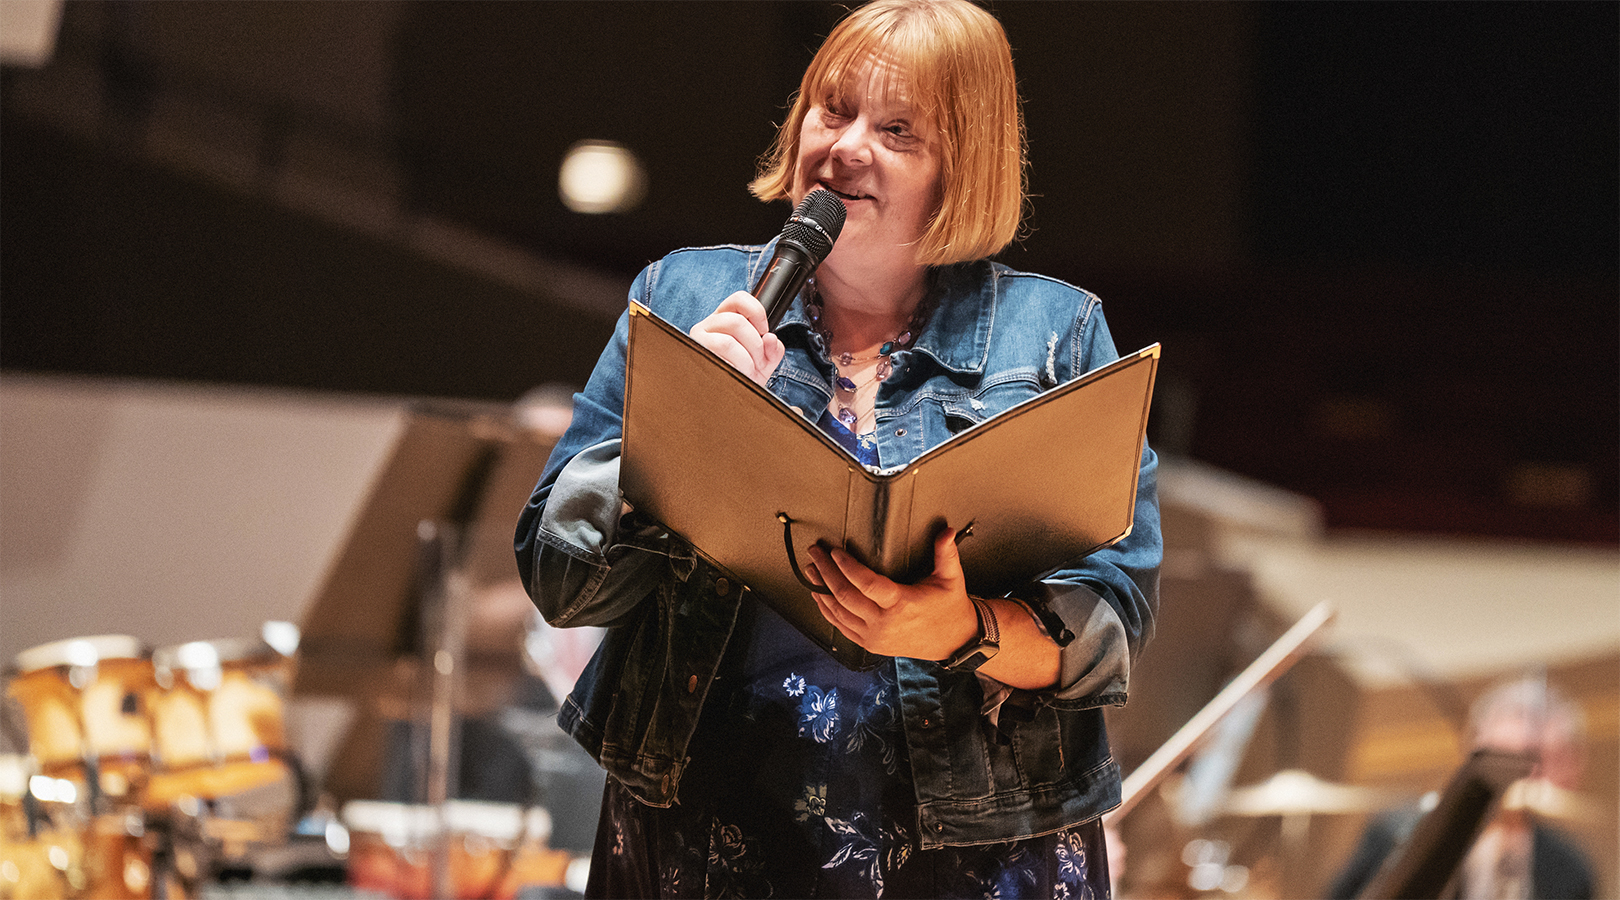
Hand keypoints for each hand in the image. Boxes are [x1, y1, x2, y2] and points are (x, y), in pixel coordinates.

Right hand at [688, 291, 784, 386]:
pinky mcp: (695, 356)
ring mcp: (699, 340)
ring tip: (748, 371)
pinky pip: (718, 358)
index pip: (739, 299)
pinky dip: (734, 368)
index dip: (757, 312)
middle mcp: (709, 324)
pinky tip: (736, 376)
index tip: (765, 332)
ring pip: (727, 341)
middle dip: (755, 344)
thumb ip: (773, 348)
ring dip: (746, 360)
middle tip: (759, 361)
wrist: (728, 401)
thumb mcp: (764, 361)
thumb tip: (770, 338)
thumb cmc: (744, 376)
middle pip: (736, 321)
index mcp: (726, 318)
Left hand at [805, 527, 977, 660]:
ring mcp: (875, 636)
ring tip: (811, 571)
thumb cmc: (950, 609)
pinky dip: (827, 611)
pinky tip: (819, 597)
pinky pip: (841, 627)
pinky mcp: (870, 644)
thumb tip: (948, 531)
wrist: (954, 641)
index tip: (835, 552)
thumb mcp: (951, 579)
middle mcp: (885, 622)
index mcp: (902, 604)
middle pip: (845, 595)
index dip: (847, 566)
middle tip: (816, 554)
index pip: (866, 583)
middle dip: (826, 572)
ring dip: (821, 590)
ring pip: (838, 612)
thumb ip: (946, 553)